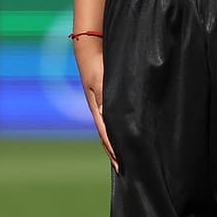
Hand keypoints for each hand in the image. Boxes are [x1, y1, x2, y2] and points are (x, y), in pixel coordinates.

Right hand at [72, 36, 117, 170]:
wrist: (91, 48)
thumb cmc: (97, 64)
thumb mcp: (101, 82)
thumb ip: (104, 97)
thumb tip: (106, 115)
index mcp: (98, 109)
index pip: (107, 136)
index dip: (114, 151)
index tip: (121, 166)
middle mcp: (100, 109)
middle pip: (108, 136)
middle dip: (115, 152)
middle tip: (125, 168)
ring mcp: (102, 104)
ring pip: (111, 128)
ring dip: (116, 142)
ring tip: (126, 156)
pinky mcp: (106, 97)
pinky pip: (112, 118)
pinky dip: (117, 129)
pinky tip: (125, 132)